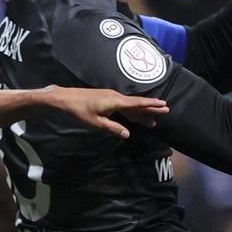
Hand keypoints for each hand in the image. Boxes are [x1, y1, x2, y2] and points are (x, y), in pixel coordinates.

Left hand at [46, 85, 167, 137]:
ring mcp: (111, 98)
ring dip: (141, 113)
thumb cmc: (80, 111)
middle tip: (166, 111)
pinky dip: (131, 112)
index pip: (137, 104)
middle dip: (151, 108)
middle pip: (137, 104)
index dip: (151, 105)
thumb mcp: (96, 122)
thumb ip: (113, 128)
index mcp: (115, 101)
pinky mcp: (106, 99)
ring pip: (130, 106)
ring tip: (152, 121)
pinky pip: (123, 106)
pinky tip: (134, 118)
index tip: (163, 105)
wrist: (66, 98)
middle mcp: (116, 97)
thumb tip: (127, 134)